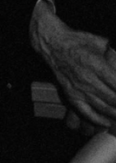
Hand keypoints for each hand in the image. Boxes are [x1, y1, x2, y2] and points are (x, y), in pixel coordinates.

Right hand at [30, 0, 115, 129]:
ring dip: (115, 113)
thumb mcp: (100, 42)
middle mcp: (88, 79)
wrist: (53, 44)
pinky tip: (107, 122)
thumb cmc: (78, 41)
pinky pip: (85, 111)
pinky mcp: (71, 94)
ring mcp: (78, 88)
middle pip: (113, 98)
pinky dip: (97, 118)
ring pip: (102, 106)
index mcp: (97, 66)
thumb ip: (113, 54)